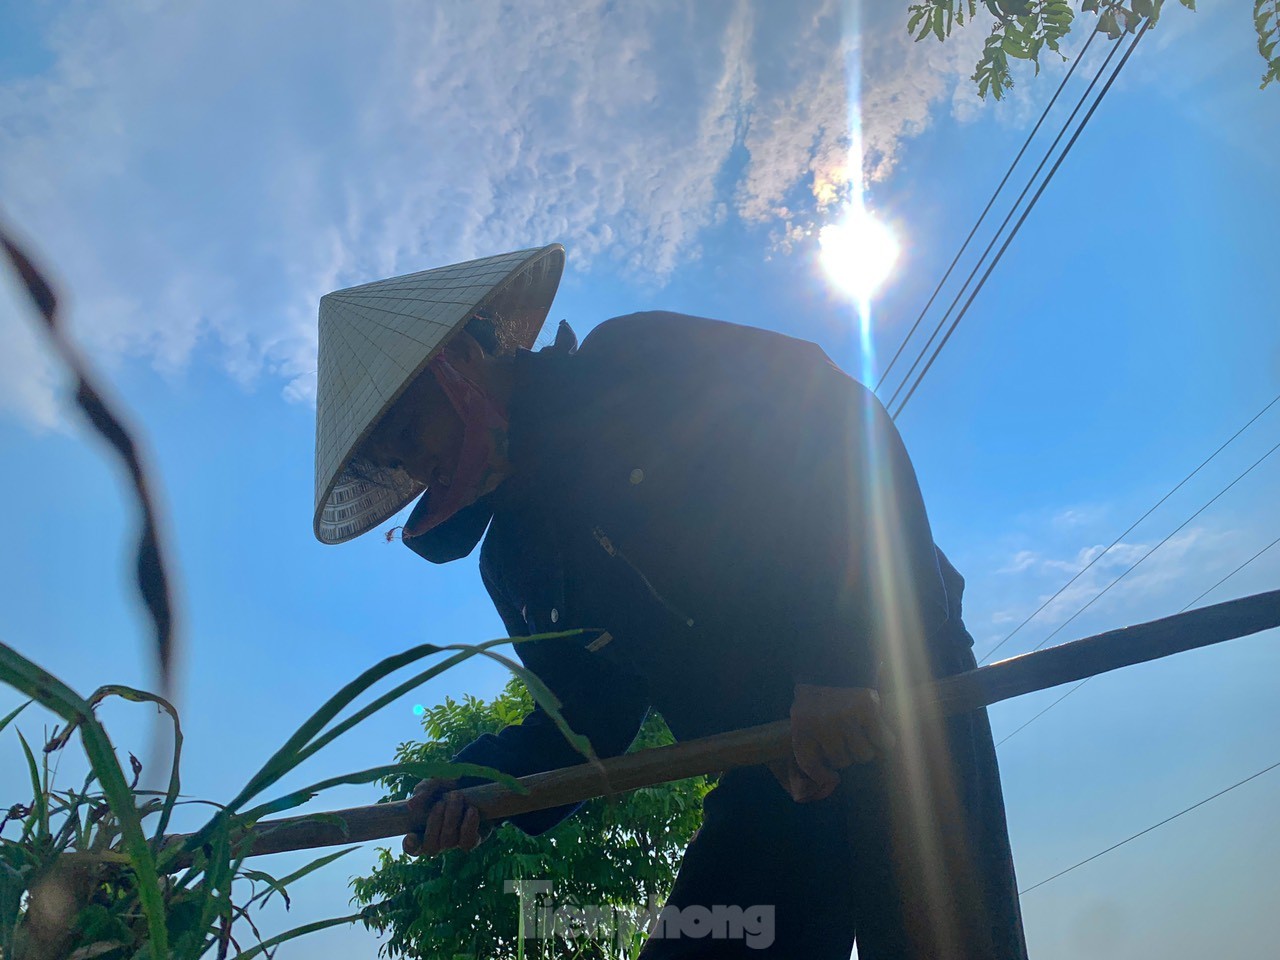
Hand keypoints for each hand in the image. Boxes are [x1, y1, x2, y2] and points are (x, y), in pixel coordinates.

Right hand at [402, 778, 486, 856]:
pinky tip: (471, 810)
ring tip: (457, 796)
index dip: (410, 845)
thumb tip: (411, 805)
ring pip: (448, 842)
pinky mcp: (473, 839)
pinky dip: (468, 826)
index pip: (413, 846)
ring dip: (451, 819)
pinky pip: (468, 843)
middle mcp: (439, 839)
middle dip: (434, 823)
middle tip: (441, 802)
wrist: (478, 781)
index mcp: (423, 827)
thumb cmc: (452, 783)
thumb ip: (424, 791)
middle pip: (431, 847)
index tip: (411, 835)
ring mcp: (455, 842)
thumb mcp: (436, 782)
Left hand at [771, 685, 895, 802]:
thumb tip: (826, 786)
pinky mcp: (868, 706)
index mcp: (802, 727)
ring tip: (856, 729)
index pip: (812, 767)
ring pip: (864, 755)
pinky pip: (885, 741)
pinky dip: (883, 738)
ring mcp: (846, 714)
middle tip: (842, 734)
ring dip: (863, 747)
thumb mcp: (802, 729)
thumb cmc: (817, 708)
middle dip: (845, 752)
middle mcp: (823, 722)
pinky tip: (874, 727)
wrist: (831, 669)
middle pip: (844, 762)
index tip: (832, 774)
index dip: (824, 774)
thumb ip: (810, 761)